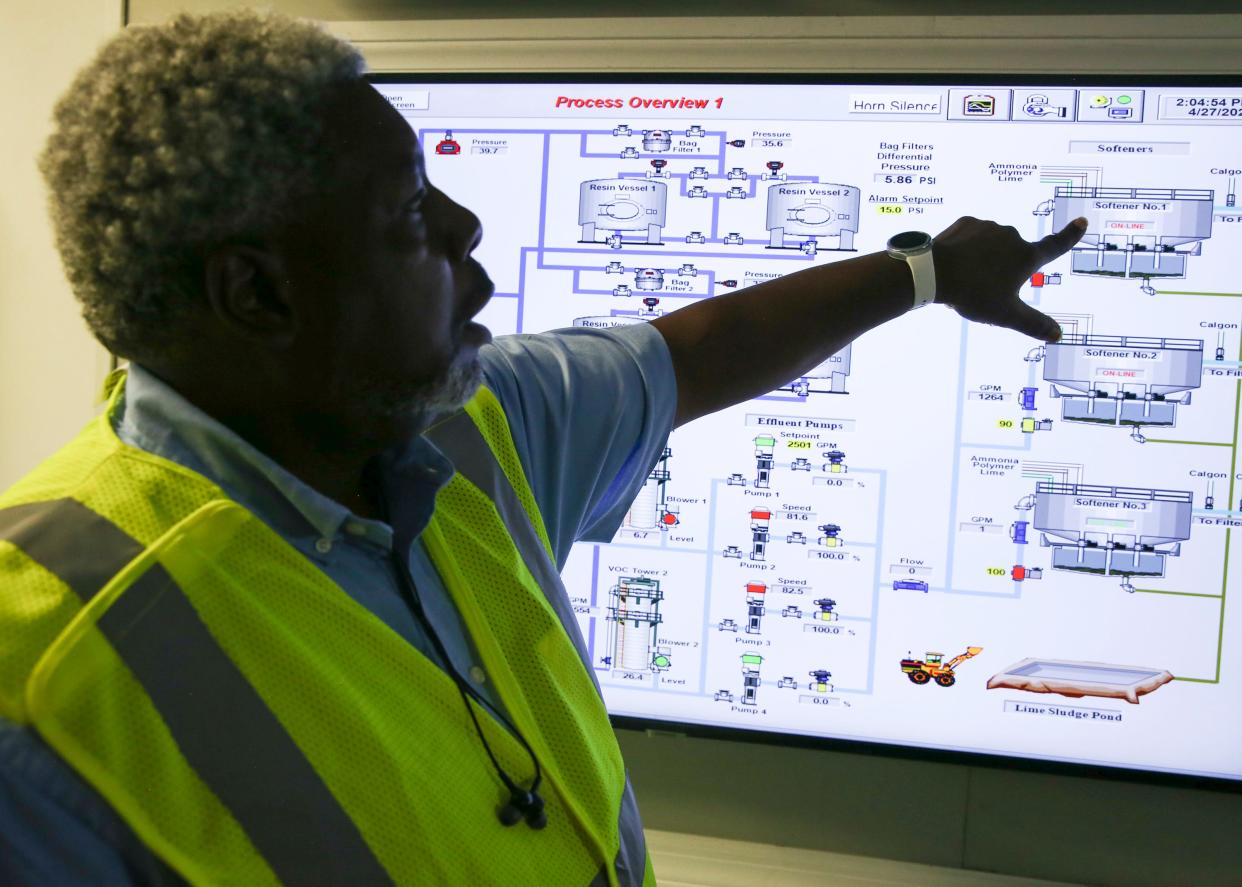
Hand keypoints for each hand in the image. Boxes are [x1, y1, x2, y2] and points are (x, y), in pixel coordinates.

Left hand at [931, 216, 1086, 341]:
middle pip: (1013, 254)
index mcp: (1026, 257)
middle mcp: (1013, 236)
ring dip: (983, 257)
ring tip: (966, 276)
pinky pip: (971, 237)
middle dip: (1002, 268)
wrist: (933, 272)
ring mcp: (989, 227)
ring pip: (990, 245)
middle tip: (983, 286)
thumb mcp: (1005, 315)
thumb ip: (1033, 324)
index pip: (1055, 246)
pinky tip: (955, 260)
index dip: (1070, 235)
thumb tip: (1058, 335)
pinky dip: (967, 247)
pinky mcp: (967, 222)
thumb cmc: (973, 294)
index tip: (1082, 221)